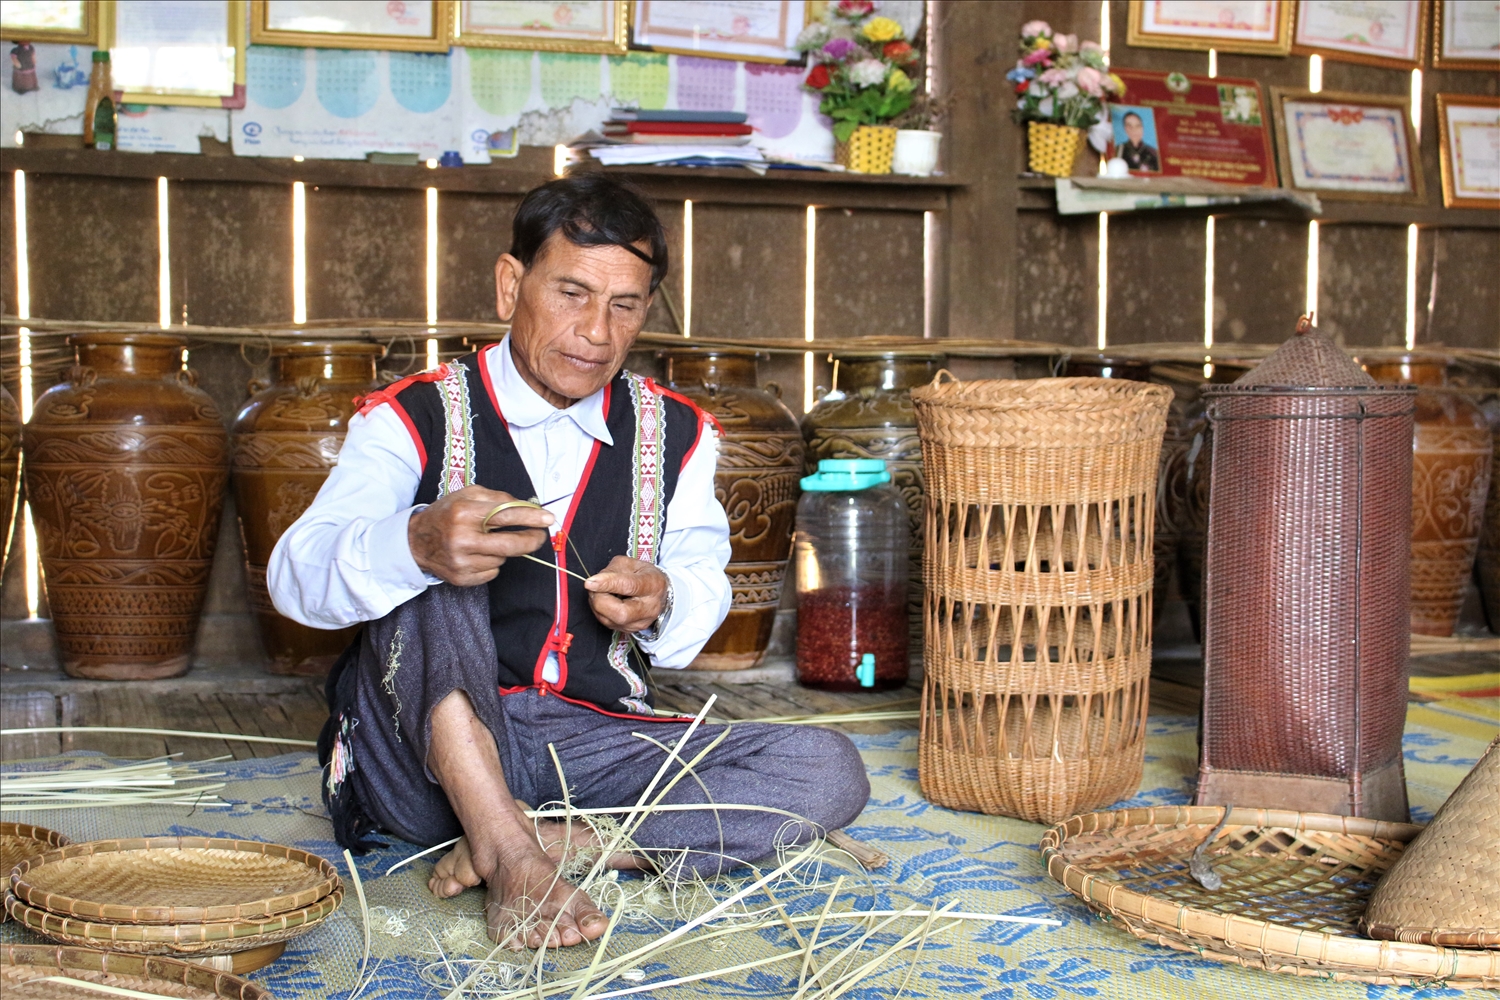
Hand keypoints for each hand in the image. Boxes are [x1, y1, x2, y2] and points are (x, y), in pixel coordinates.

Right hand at [407, 486, 553, 586]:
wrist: (415, 542)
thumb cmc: (446, 514)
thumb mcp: (467, 495)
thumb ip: (497, 498)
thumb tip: (527, 507)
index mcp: (463, 513)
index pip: (505, 515)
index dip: (530, 518)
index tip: (548, 519)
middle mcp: (462, 539)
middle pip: (510, 544)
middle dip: (531, 540)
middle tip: (540, 535)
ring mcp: (461, 562)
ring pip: (502, 558)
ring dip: (504, 549)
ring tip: (487, 541)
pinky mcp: (462, 578)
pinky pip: (492, 572)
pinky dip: (492, 563)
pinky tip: (478, 554)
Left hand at [585, 556, 667, 632]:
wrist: (659, 594)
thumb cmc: (644, 576)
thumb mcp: (631, 564)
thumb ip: (613, 570)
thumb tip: (595, 582)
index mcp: (653, 585)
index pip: (629, 586)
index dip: (607, 584)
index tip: (589, 582)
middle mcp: (649, 608)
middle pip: (620, 613)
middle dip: (599, 600)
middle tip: (594, 587)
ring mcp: (640, 622)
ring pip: (609, 620)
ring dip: (597, 605)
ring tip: (600, 592)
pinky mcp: (630, 630)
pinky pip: (607, 623)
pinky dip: (601, 612)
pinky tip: (606, 602)